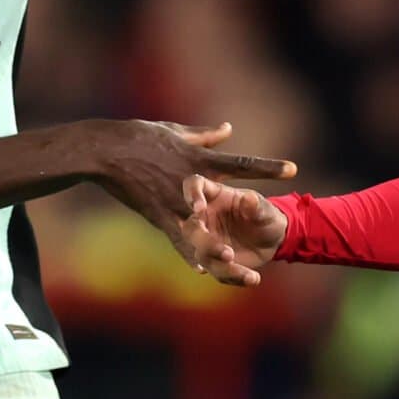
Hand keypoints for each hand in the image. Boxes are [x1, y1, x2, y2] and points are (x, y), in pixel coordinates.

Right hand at [84, 119, 292, 284]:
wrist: (104, 150)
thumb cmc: (139, 136)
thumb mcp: (176, 131)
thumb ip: (205, 135)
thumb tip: (229, 128)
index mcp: (200, 159)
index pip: (241, 163)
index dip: (268, 167)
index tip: (293, 169)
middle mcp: (192, 181)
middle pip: (229, 198)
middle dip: (251, 208)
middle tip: (274, 222)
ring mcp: (174, 200)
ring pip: (202, 225)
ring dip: (218, 241)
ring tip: (235, 257)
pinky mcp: (156, 213)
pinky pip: (175, 237)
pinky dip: (187, 252)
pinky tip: (200, 270)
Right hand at [187, 177, 288, 283]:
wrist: (273, 238)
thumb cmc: (264, 215)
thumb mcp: (265, 209)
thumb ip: (256, 206)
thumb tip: (250, 199)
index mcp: (214, 196)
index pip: (193, 185)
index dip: (191, 194)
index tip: (198, 208)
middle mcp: (205, 219)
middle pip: (191, 229)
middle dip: (206, 244)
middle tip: (229, 254)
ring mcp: (207, 241)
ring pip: (203, 256)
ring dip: (222, 267)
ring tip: (249, 274)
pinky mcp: (215, 261)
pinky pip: (218, 272)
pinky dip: (235, 277)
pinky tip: (253, 278)